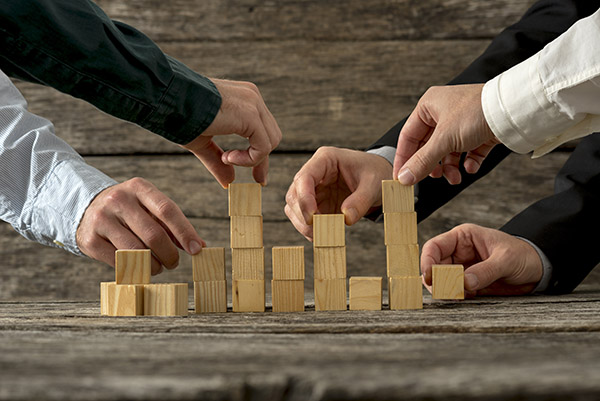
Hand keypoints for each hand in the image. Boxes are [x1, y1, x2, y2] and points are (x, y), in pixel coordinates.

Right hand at [76, 178, 204, 274]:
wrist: (85, 209)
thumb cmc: (129, 211)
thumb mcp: (149, 208)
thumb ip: (172, 224)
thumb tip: (198, 246)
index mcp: (139, 187)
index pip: (167, 210)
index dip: (185, 232)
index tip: (196, 249)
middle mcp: (118, 200)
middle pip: (153, 234)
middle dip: (169, 254)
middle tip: (174, 263)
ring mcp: (101, 219)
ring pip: (137, 251)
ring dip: (153, 265)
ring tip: (158, 267)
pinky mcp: (90, 239)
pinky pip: (119, 262)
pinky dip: (134, 269)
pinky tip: (139, 268)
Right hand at [182, 78, 281, 187]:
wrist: (167, 99)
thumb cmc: (178, 115)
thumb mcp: (203, 141)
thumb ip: (218, 160)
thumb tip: (229, 182)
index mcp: (243, 98)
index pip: (262, 130)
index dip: (260, 155)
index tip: (258, 178)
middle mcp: (252, 97)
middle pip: (271, 136)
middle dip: (262, 160)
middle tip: (256, 179)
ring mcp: (253, 103)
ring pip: (271, 142)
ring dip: (252, 159)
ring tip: (226, 158)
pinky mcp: (250, 114)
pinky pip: (263, 146)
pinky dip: (249, 159)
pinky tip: (227, 157)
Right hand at [285, 147, 392, 239]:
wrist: (379, 176)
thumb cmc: (375, 172)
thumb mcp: (374, 183)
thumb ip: (361, 200)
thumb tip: (346, 218)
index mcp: (325, 159)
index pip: (304, 178)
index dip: (304, 198)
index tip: (312, 218)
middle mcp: (314, 173)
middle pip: (295, 194)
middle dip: (303, 215)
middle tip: (319, 232)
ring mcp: (313, 189)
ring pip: (294, 208)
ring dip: (303, 224)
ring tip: (322, 236)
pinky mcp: (316, 203)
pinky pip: (303, 217)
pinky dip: (309, 229)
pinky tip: (321, 236)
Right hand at [394, 84, 499, 185]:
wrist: (514, 110)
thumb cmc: (477, 112)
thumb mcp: (444, 140)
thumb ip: (422, 161)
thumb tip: (404, 178)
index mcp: (429, 106)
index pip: (408, 136)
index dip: (404, 158)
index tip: (401, 177)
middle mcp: (444, 111)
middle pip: (428, 145)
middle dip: (432, 165)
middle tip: (431, 179)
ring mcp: (462, 121)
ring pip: (448, 151)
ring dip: (450, 167)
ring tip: (454, 178)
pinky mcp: (480, 130)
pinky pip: (468, 151)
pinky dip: (468, 162)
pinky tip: (470, 168)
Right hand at [421, 223, 542, 296]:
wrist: (539, 269)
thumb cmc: (523, 255)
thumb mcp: (506, 260)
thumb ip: (486, 271)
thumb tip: (464, 283)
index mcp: (463, 237)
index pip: (435, 247)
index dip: (428, 261)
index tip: (429, 277)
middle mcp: (458, 252)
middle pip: (434, 266)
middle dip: (436, 280)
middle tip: (445, 292)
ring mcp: (462, 268)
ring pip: (441, 280)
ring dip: (445, 290)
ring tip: (458, 295)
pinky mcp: (468, 283)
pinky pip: (454, 290)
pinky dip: (456, 296)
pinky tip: (468, 297)